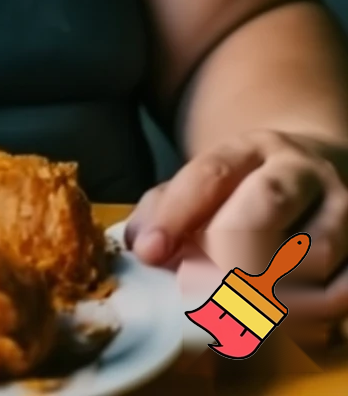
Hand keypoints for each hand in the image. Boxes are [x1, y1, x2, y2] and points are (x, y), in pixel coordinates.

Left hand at [126, 130, 347, 332]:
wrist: (318, 171)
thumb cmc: (248, 187)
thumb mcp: (206, 181)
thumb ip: (166, 208)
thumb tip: (138, 243)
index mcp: (254, 147)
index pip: (212, 175)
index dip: (177, 216)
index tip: (150, 251)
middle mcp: (306, 171)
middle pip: (265, 206)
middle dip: (224, 253)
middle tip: (198, 287)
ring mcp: (346, 211)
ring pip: (309, 257)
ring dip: (264, 291)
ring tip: (233, 304)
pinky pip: (341, 293)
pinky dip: (307, 315)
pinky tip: (277, 318)